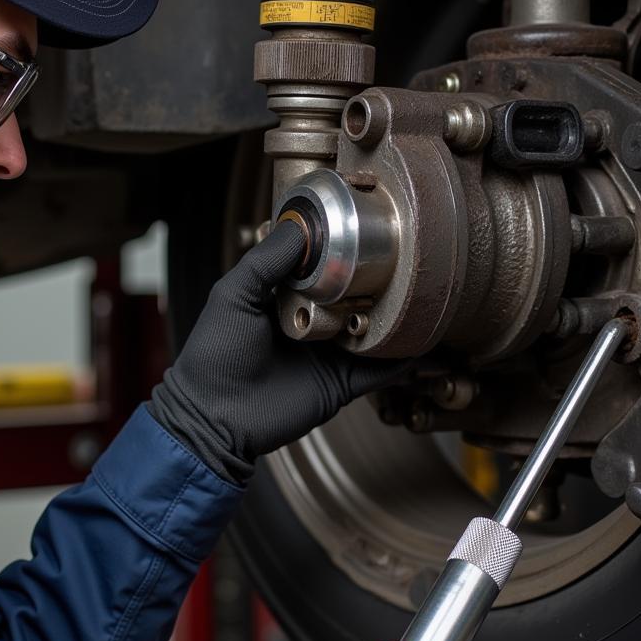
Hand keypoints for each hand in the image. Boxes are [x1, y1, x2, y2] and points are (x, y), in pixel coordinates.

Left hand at [148, 218, 407, 482]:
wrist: (215, 418)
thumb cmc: (215, 355)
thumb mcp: (234, 296)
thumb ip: (266, 261)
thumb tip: (301, 226)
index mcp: (283, 297)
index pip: (320, 265)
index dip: (340, 247)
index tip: (367, 222)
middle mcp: (310, 322)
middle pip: (353, 295)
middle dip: (377, 280)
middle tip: (407, 256)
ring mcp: (328, 353)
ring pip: (370, 328)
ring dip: (394, 315)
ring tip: (424, 290)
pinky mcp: (341, 384)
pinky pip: (378, 369)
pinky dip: (401, 357)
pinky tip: (423, 339)